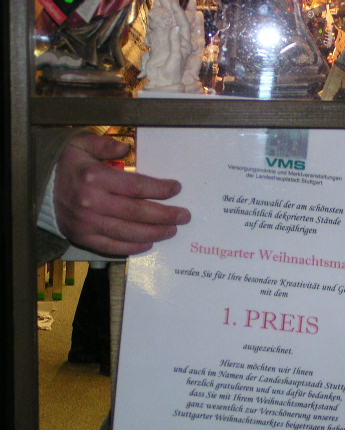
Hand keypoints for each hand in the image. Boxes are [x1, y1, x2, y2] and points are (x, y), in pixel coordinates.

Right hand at [54, 134, 190, 255]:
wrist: (38, 188)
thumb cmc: (67, 165)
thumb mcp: (81, 144)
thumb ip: (104, 145)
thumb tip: (125, 148)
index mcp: (94, 178)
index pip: (136, 186)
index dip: (159, 189)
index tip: (176, 188)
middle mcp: (91, 203)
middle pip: (137, 212)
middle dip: (165, 215)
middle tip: (184, 216)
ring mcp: (87, 223)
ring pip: (128, 232)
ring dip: (155, 233)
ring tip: (172, 230)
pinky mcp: (83, 237)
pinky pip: (112, 246)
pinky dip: (133, 247)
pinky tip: (149, 243)